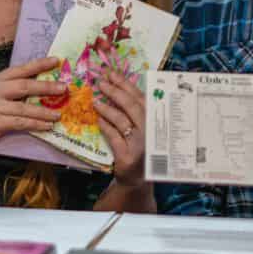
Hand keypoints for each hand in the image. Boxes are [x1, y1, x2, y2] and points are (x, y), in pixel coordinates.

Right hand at [0, 57, 65, 154]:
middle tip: (63, 88)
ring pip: (24, 107)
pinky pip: (20, 122)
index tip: (56, 60)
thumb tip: (46, 87)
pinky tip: (47, 126)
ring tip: (58, 114)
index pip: (20, 69)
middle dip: (46, 87)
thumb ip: (14, 89)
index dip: (39, 64)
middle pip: (24, 86)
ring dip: (44, 111)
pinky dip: (36, 124)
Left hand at [94, 70, 145, 186]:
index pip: (141, 97)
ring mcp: (140, 144)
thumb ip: (138, 111)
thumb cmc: (143, 149)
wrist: (139, 179)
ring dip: (107, 108)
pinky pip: (113, 137)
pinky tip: (98, 120)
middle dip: (114, 92)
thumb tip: (119, 87)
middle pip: (132, 106)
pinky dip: (105, 126)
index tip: (112, 74)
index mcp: (158, 120)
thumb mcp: (146, 129)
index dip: (126, 84)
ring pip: (121, 120)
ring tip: (95, 101)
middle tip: (100, 83)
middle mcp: (152, 131)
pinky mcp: (127, 156)